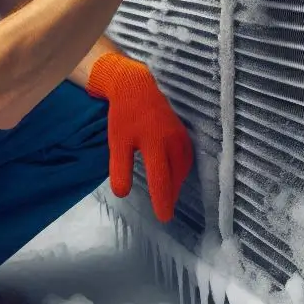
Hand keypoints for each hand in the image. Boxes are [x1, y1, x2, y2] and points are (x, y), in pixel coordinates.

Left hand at [86, 53, 193, 222]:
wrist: (135, 86)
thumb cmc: (124, 115)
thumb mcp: (117, 142)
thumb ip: (120, 168)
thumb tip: (123, 193)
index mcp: (155, 143)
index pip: (161, 179)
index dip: (163, 201)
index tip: (163, 217)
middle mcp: (172, 140)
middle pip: (176, 175)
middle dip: (172, 195)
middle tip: (165, 211)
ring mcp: (180, 135)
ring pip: (184, 166)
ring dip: (178, 182)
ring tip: (168, 195)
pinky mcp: (182, 131)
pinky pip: (187, 156)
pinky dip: (182, 169)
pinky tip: (174, 174)